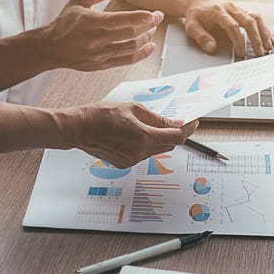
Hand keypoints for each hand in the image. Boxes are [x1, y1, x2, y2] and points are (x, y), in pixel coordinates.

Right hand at [40, 0, 163, 70]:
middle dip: (148, 25)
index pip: (120, 21)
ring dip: (146, 38)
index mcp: (90, 22)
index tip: (153, 14)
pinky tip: (149, 46)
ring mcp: (99, 55)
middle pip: (129, 34)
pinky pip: (126, 61)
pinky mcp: (101, 65)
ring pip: (130, 48)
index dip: (139, 18)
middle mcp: (95, 40)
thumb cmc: (65, 21)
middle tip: (158, 17)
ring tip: (152, 30)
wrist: (50, 48)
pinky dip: (141, 54)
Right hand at [75, 102, 198, 168]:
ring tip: (142, 126)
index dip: (188, 129)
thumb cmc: (101, 116)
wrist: (79, 128)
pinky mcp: (124, 164)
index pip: (176, 136)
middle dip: (173, 133)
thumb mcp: (133, 109)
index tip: (193, 122)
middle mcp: (140, 152)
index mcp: (144, 137)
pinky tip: (131, 135)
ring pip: (155, 150)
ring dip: (157, 139)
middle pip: (168, 145)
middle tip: (172, 121)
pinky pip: (142, 154)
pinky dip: (144, 145)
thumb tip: (175, 123)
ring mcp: (132, 160)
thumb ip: (157, 118)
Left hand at [184, 0, 273, 57]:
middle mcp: (230, 8)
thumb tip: (212, 48)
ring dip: (263, 33)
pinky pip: (256, 18)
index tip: (242, 53)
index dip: (238, 40)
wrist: (198, 4)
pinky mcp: (242, 11)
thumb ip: (201, 37)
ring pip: (255, 18)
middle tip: (259, 53)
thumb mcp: (191, 28)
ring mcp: (238, 8)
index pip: (232, 26)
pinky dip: (263, 29)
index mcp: (217, 11)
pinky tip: (269, 40)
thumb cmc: (195, 17)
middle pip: (248, 21)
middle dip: (255, 38)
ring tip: (268, 47)